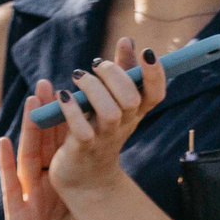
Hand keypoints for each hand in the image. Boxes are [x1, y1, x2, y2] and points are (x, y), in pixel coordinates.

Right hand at [0, 84, 103, 219]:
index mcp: (66, 188)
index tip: (75, 95)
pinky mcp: (16, 214)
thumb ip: (104, 201)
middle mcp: (45, 187)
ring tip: (31, 101)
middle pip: (44, 143)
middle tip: (48, 82)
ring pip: (27, 156)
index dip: (68, 121)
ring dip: (28, 128)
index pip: (65, 147)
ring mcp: (29, 198)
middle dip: (46, 113)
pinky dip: (5, 163)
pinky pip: (9, 185)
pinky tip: (4, 142)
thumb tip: (129, 182)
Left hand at [45, 36, 168, 198]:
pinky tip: (63, 97)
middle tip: (95, 65)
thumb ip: (121, 70)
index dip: (156, 74)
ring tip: (78, 79)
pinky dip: (71, 110)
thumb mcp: (113, 100)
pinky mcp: (82, 148)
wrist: (84, 177)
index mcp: (134, 112)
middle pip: (131, 99)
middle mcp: (123, 125)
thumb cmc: (98, 131)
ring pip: (110, 112)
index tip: (148, 53)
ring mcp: (104, 137)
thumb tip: (127, 41)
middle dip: (113, 75)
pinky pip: (82, 130)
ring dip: (92, 88)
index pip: (156, 94)